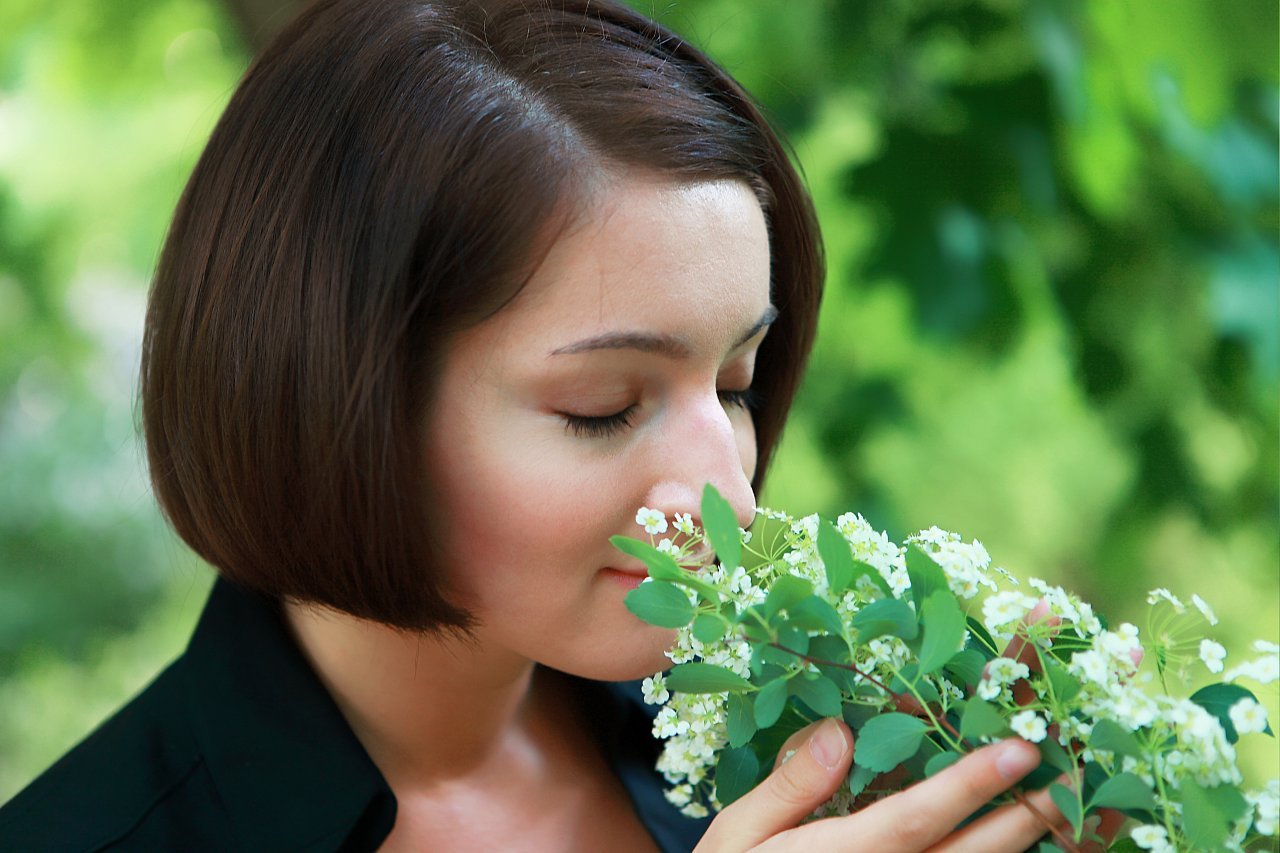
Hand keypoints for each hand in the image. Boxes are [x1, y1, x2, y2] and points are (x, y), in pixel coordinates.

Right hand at [696, 718, 1074, 851]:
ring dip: (1038, 838)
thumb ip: (790, 787)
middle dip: (1035, 809)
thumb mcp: (739, 837)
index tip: (1023, 749)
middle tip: (1085, 767)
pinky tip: (1056, 836)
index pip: (921, 817)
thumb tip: (840, 731)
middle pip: (977, 850)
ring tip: (1095, 808)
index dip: (972, 782)